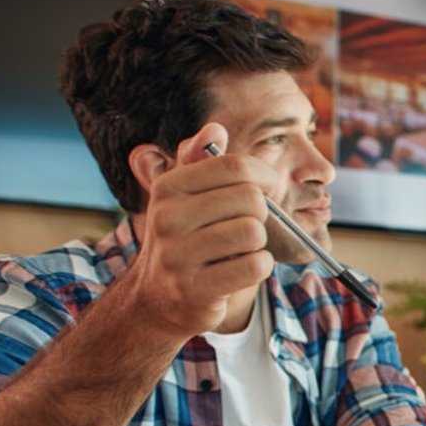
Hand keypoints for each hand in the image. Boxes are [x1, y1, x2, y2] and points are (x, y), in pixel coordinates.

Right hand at [122, 123, 278, 338]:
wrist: (160, 297)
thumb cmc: (186, 238)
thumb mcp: (186, 195)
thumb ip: (200, 160)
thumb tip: (215, 128)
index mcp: (168, 187)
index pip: (235, 167)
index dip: (263, 176)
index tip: (265, 187)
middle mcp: (167, 218)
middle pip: (251, 200)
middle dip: (259, 214)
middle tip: (242, 226)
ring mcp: (178, 256)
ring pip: (254, 233)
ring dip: (257, 244)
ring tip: (235, 249)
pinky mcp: (195, 289)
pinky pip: (256, 265)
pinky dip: (258, 267)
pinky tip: (238, 270)